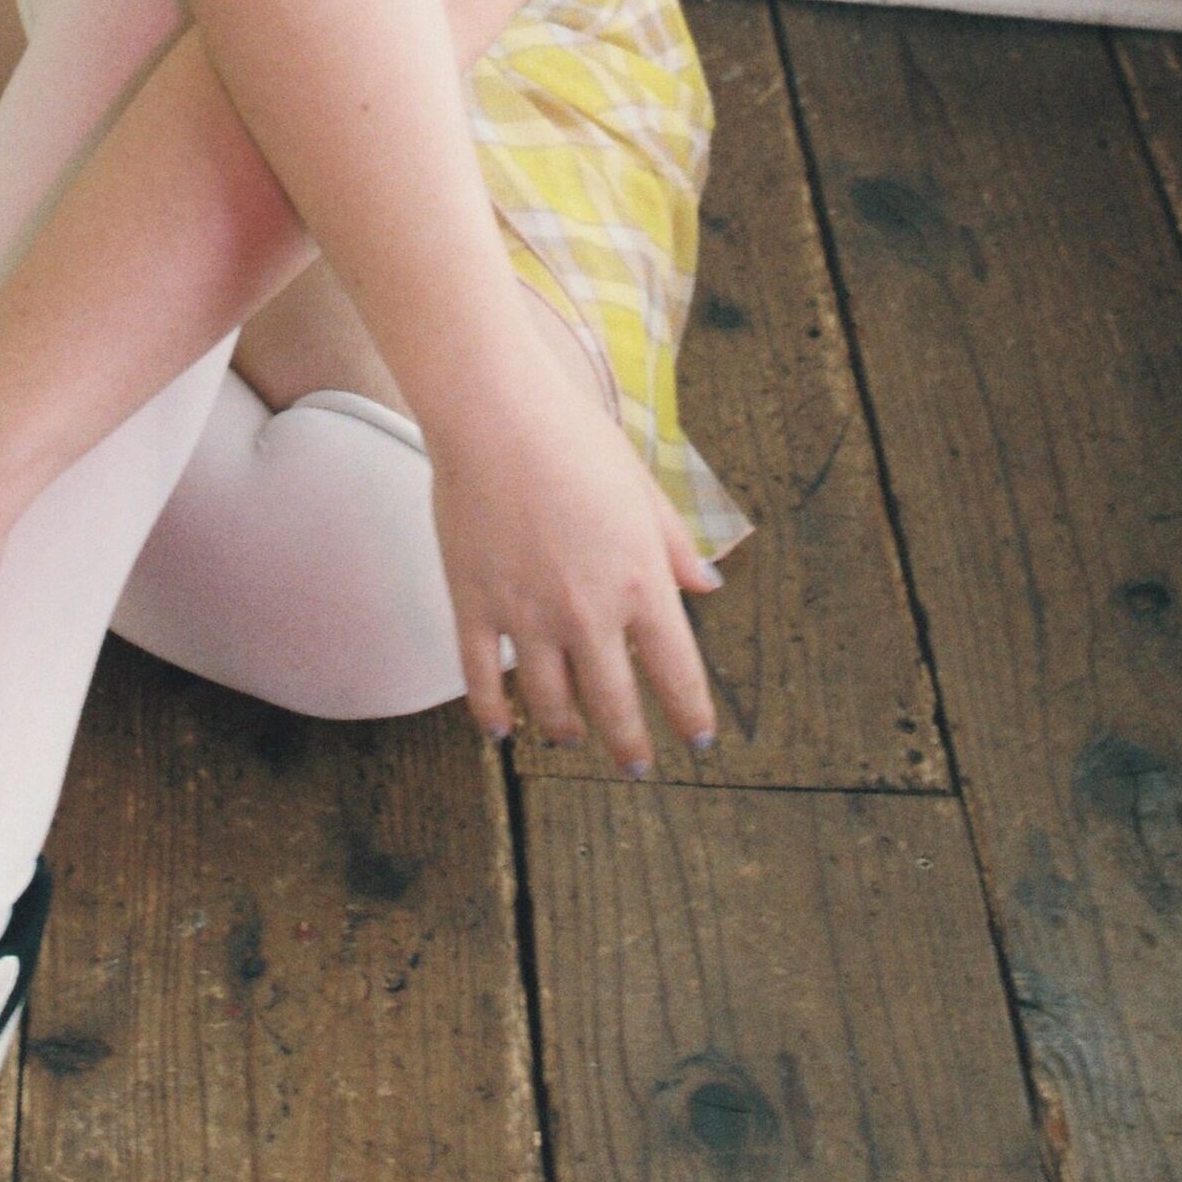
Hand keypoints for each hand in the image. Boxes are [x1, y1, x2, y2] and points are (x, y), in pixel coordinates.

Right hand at [426, 336, 723, 770]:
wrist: (497, 414)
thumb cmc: (574, 439)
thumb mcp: (643, 490)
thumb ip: (674, 545)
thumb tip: (707, 586)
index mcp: (640, 583)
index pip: (677, 674)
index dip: (690, 716)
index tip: (698, 739)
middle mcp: (588, 612)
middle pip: (614, 704)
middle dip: (630, 744)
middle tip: (636, 766)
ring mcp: (527, 615)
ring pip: (549, 702)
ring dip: (564, 729)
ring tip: (569, 738)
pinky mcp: (474, 605)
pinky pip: (481, 679)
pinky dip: (491, 713)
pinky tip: (501, 729)